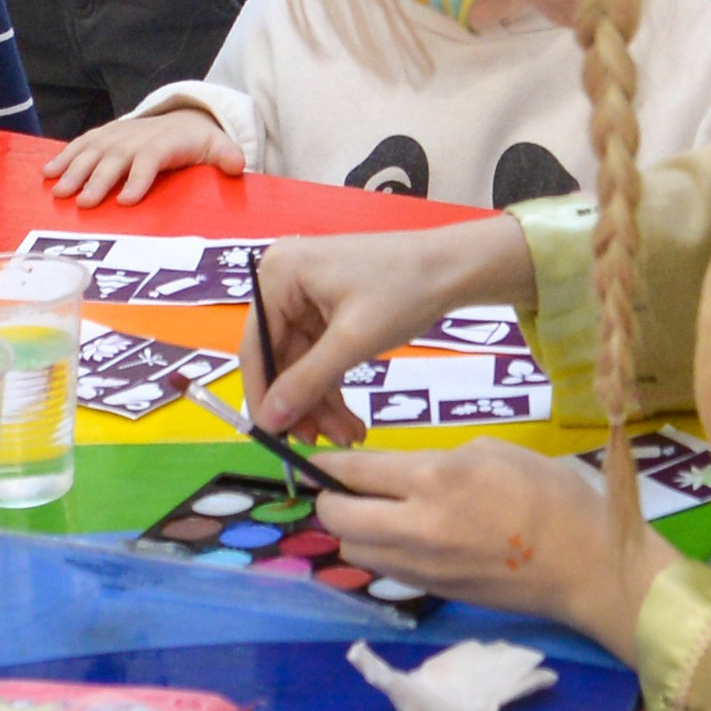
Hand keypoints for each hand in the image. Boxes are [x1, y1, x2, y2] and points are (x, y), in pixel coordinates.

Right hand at [43, 108, 243, 207]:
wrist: (180, 117)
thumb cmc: (196, 141)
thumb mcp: (216, 145)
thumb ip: (226, 155)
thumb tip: (237, 165)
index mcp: (163, 143)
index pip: (150, 159)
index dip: (139, 179)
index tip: (127, 202)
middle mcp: (135, 137)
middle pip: (115, 158)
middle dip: (99, 179)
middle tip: (84, 203)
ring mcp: (116, 135)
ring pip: (92, 150)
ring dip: (74, 169)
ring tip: (58, 192)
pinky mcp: (103, 136)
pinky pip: (80, 143)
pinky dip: (62, 156)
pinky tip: (46, 173)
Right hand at [250, 217, 537, 442]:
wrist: (454, 267)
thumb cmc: (402, 292)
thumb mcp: (351, 341)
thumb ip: (305, 383)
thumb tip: (267, 423)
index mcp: (278, 274)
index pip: (256, 348)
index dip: (264, 397)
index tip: (276, 441)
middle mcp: (285, 280)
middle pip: (280, 357)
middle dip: (303, 403)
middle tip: (320, 443)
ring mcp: (308, 293)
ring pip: (302, 362)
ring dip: (322, 402)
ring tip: (349, 436)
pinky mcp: (329, 306)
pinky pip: (321, 354)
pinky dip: (333, 386)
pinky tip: (350, 420)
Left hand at [309, 440, 674, 662]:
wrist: (581, 562)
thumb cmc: (545, 492)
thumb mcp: (492, 450)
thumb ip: (441, 460)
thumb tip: (410, 473)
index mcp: (434, 479)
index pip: (357, 473)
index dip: (330, 465)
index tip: (318, 459)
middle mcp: (416, 527)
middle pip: (340, 521)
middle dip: (328, 501)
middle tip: (335, 487)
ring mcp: (422, 567)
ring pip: (355, 552)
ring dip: (350, 531)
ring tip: (365, 511)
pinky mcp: (432, 592)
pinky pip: (385, 571)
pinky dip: (377, 552)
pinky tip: (395, 535)